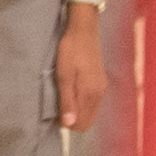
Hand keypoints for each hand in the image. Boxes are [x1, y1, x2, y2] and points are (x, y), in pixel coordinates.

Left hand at [54, 6, 105, 136]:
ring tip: (62, 99)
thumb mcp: (64, 76)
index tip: (54, 115)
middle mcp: (99, 94)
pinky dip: (81, 102)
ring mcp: (101, 87)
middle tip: (57, 108)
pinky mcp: (99, 81)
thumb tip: (69, 125)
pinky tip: (70, 92)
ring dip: (77, 111)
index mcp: (91, 94)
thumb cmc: (70, 51)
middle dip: (73, 120)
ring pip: (90, 111)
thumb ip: (67, 101)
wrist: (83, 30)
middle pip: (88, 120)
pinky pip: (92, 101)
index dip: (67, 124)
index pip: (82, 124)